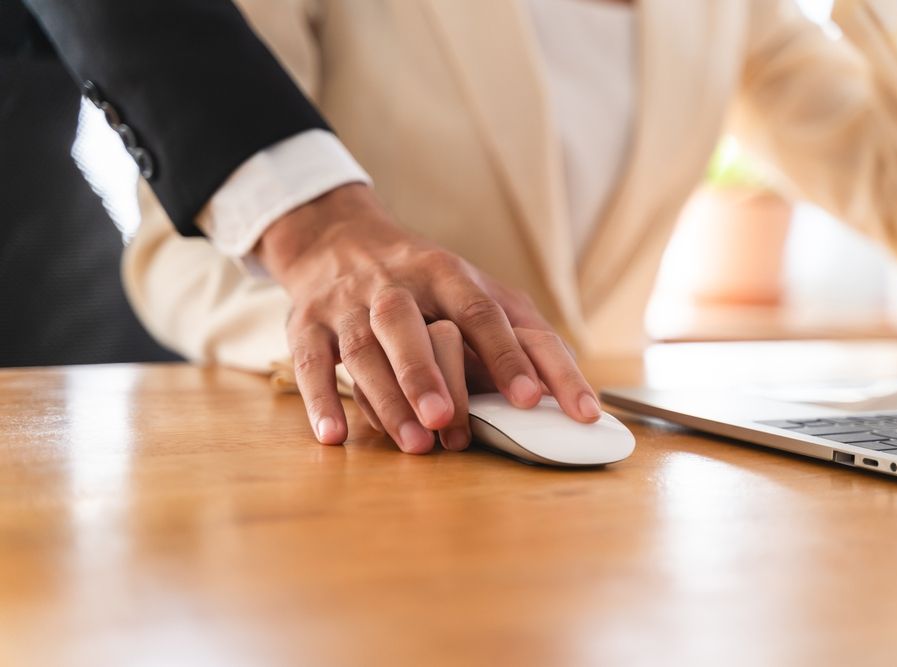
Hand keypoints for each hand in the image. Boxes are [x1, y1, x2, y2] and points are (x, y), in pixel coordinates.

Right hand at [256, 184, 601, 452]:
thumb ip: (519, 331)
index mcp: (446, 274)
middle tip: (448, 420)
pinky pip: (311, 362)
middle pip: (407, 324)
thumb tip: (571, 388)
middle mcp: (395, 285)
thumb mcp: (474, 288)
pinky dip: (321, 400)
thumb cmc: (425, 281)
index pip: (481, 312)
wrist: (339, 239)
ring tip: (415, 442)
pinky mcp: (307, 325)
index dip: (506, 355)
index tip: (532, 399)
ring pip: (363, 348)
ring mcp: (347, 304)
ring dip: (386, 396)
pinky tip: (334, 436)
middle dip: (427, 372)